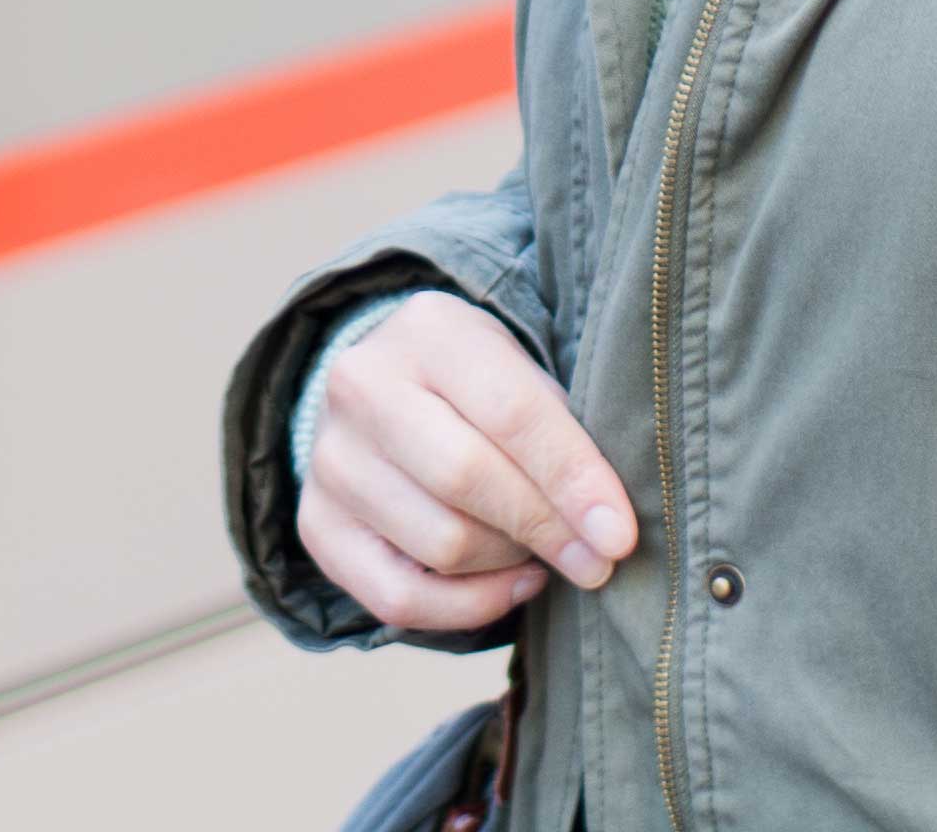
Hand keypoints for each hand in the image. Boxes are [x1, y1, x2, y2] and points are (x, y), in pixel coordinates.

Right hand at [295, 293, 635, 636]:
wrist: (387, 390)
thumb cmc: (482, 388)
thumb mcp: (524, 374)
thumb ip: (564, 437)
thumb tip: (608, 532)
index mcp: (428, 329)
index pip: (510, 412)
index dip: (572, 479)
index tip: (620, 534)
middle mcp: (362, 385)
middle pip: (466, 478)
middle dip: (546, 529)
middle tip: (598, 560)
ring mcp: (331, 458)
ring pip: (440, 543)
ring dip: (511, 561)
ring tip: (543, 549)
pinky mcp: (316, 524)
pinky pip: (398, 599)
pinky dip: (469, 608)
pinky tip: (513, 583)